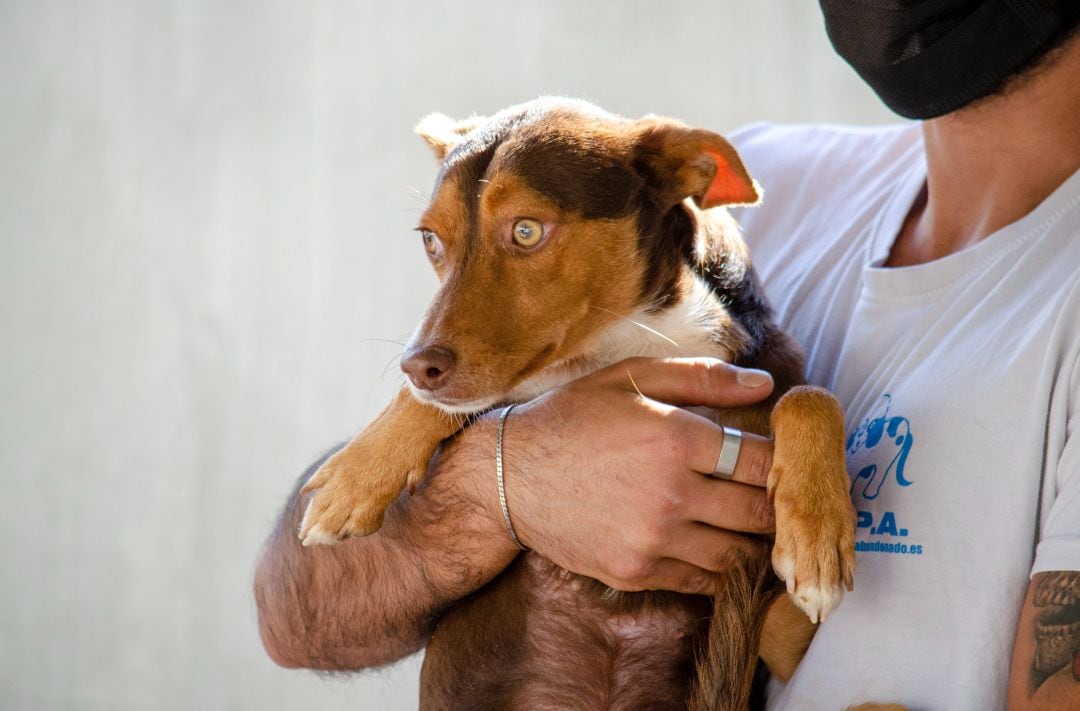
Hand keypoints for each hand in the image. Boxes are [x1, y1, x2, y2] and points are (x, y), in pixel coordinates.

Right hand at [499, 357, 776, 594]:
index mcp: (676, 439)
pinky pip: (702, 581)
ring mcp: (653, 540)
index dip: (785, 462)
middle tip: (783, 498)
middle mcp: (671, 494)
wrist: (507, 477)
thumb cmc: (571, 418)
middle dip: (778, 505)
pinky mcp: (635, 573)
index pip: (765, 461)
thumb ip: (702, 379)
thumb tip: (765, 385)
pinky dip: (719, 569)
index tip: (785, 460)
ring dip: (754, 542)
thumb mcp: (630, 379)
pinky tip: (715, 546)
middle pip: (760, 512)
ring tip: (751, 525)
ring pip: (738, 554)